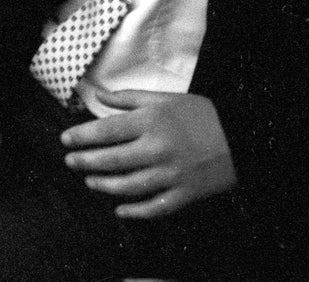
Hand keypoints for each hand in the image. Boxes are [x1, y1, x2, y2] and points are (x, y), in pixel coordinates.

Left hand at [61, 90, 236, 218]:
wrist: (242, 137)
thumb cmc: (201, 114)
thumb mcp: (165, 98)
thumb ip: (129, 98)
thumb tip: (98, 96)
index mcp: (152, 121)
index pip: (106, 130)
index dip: (82, 136)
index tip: (65, 140)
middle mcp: (158, 148)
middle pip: (112, 160)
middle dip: (85, 162)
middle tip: (70, 162)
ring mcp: (172, 174)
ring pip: (129, 186)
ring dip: (104, 185)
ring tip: (90, 181)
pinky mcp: (186, 193)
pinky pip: (156, 207)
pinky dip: (135, 211)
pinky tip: (120, 210)